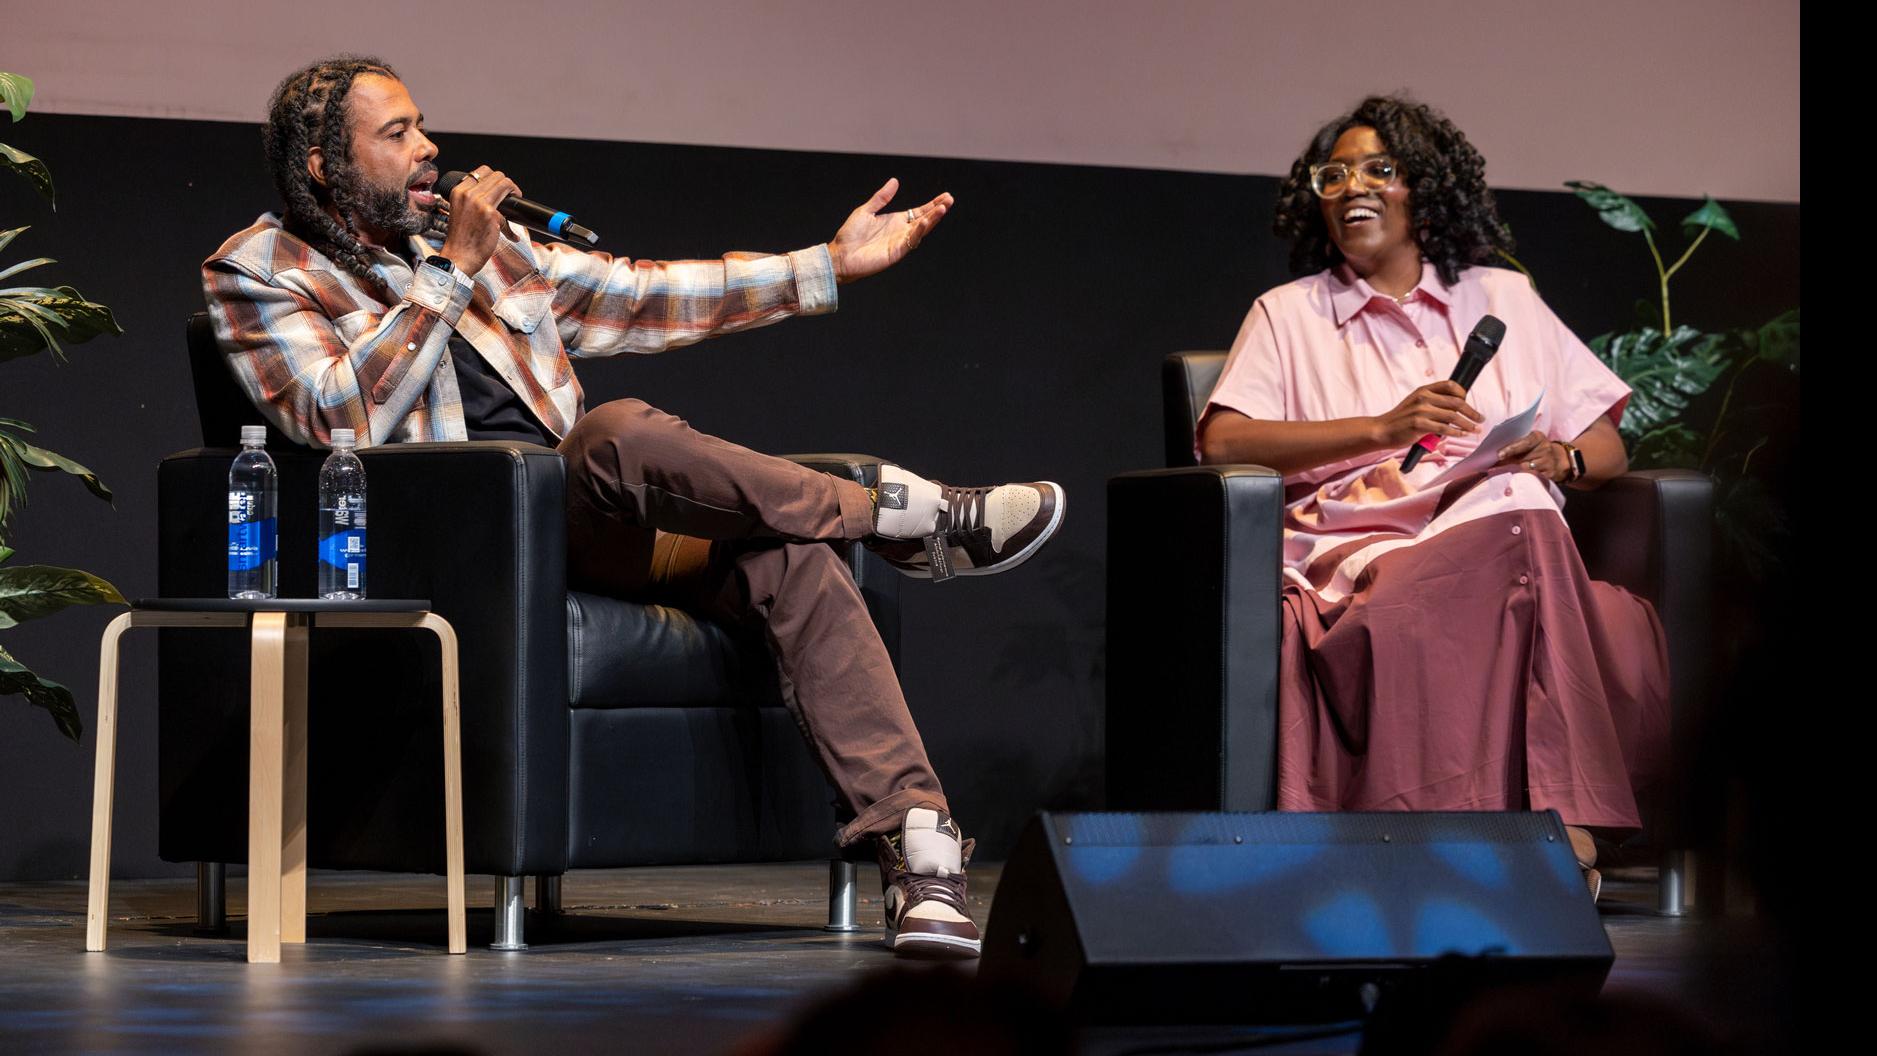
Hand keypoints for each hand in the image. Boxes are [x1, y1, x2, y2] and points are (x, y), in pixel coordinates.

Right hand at [437, 165, 522, 276]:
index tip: (501, 189)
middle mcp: (467, 193)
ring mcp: (479, 202)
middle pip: (496, 175)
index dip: (495, 178)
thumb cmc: (461, 238)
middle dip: (507, 184)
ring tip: (514, 206)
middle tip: (512, 196)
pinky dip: (513, 218)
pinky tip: (511, 232)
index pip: (481, 171)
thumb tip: (495, 193)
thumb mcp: (460, 210)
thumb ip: (473, 199)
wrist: (459, 257)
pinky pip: (509, 206)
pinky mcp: (491, 214)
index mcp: (458, 190)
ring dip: (514, 191)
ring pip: (505, 183)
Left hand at [826, 178, 951, 282]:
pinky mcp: (896, 252)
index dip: (931, 204)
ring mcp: (900, 242)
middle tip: (950, 199)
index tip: (945, 196)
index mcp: (895, 221)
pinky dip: (918, 231)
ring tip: (943, 208)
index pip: (918, 211)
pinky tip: (925, 222)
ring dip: (932, 219)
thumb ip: (881, 198)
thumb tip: (895, 181)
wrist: (840, 255)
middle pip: (924, 219)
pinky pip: (910, 241)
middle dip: (937, 210)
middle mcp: (900, 231)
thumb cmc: (850, 236)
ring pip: (921, 230)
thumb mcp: (866, 210)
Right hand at [1368, 381, 1482, 447]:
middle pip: (1456, 402)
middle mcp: (1423, 398)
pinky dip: (1457, 432)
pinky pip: (1444, 428)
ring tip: (1475, 430)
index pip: (1450, 385)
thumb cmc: (1400, 420)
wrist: (1381, 430)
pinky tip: (1462, 434)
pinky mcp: (1419, 425)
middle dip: (1472, 412)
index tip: (1469, 404)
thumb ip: (1432, 402)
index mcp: (1423, 390)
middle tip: (1480, 419)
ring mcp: (1421, 411)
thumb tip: (1454, 408)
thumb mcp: (1414, 404)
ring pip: (1453, 416)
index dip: (1463, 393)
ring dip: (1468, 424)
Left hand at [1495, 430, 1570, 481]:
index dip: (1511, 449)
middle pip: (1522, 458)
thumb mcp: (1531, 441)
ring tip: (1500, 474)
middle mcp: (1544, 449)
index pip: (1524, 443)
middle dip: (1506, 463)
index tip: (1499, 455)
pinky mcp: (1549, 475)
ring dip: (1512, 472)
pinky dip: (1521, 479)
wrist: (1560, 460)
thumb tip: (1496, 452)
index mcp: (1538, 437)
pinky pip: (1531, 478)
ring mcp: (1548, 462)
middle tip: (1492, 467)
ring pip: (1525, 469)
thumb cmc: (1538, 449)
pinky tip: (1512, 481)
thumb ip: (1517, 444)